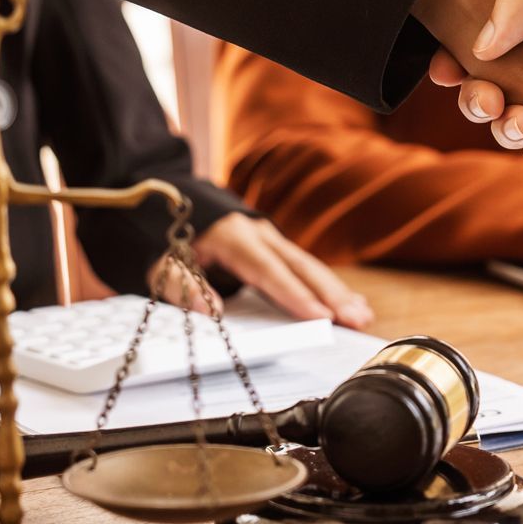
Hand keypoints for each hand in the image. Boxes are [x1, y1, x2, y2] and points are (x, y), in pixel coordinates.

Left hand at [150, 213, 372, 329]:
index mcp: (232, 237)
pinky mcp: (275, 250)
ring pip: (310, 267)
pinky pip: (306, 269)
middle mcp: (259, 235)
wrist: (165, 204)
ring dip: (338, 292)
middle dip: (332, 294)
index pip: (268, 270)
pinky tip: (353, 303)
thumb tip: (210, 310)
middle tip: (357, 319)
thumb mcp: (158, 262)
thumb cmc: (164, 238)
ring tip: (364, 316)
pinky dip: (330, 287)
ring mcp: (271, 240)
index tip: (320, 316)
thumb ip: (182, 284)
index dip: (295, 295)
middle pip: (301, 266)